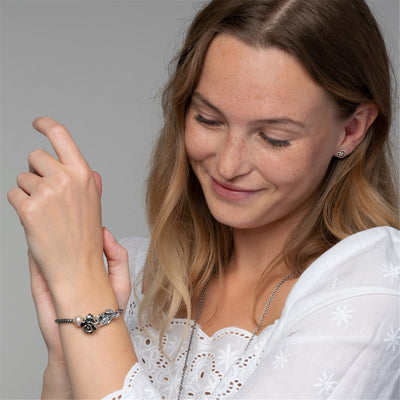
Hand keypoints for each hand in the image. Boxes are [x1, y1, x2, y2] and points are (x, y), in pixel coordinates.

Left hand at [9, 118, 135, 396]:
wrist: (78, 271)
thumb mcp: (93, 207)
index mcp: (84, 176)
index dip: (47, 125)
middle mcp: (67, 179)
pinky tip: (34, 222)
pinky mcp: (30, 209)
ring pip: (22, 179)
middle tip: (47, 197)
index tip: (39, 123)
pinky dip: (20, 208)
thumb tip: (91, 171)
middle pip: (35, 158)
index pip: (61, 136)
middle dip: (36, 173)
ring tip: (45, 215)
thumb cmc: (86, 240)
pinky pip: (13, 196)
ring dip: (28, 194)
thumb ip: (89, 186)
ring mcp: (48, 193)